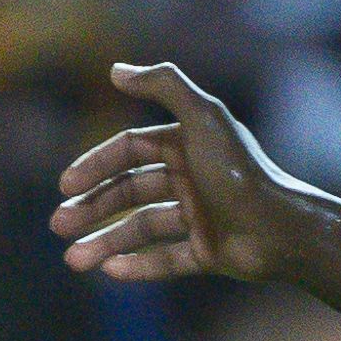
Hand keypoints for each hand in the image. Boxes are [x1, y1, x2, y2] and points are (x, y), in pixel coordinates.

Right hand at [52, 63, 301, 282]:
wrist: (282, 229)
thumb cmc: (239, 172)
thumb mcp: (202, 117)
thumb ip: (163, 85)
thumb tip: (116, 69)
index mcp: (188, 144)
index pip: (130, 150)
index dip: (96, 165)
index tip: (65, 185)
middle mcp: (192, 178)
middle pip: (130, 190)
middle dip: (92, 207)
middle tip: (58, 224)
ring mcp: (200, 217)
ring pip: (141, 228)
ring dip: (105, 241)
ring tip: (74, 259)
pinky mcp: (208, 252)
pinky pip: (165, 259)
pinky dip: (137, 265)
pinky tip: (109, 271)